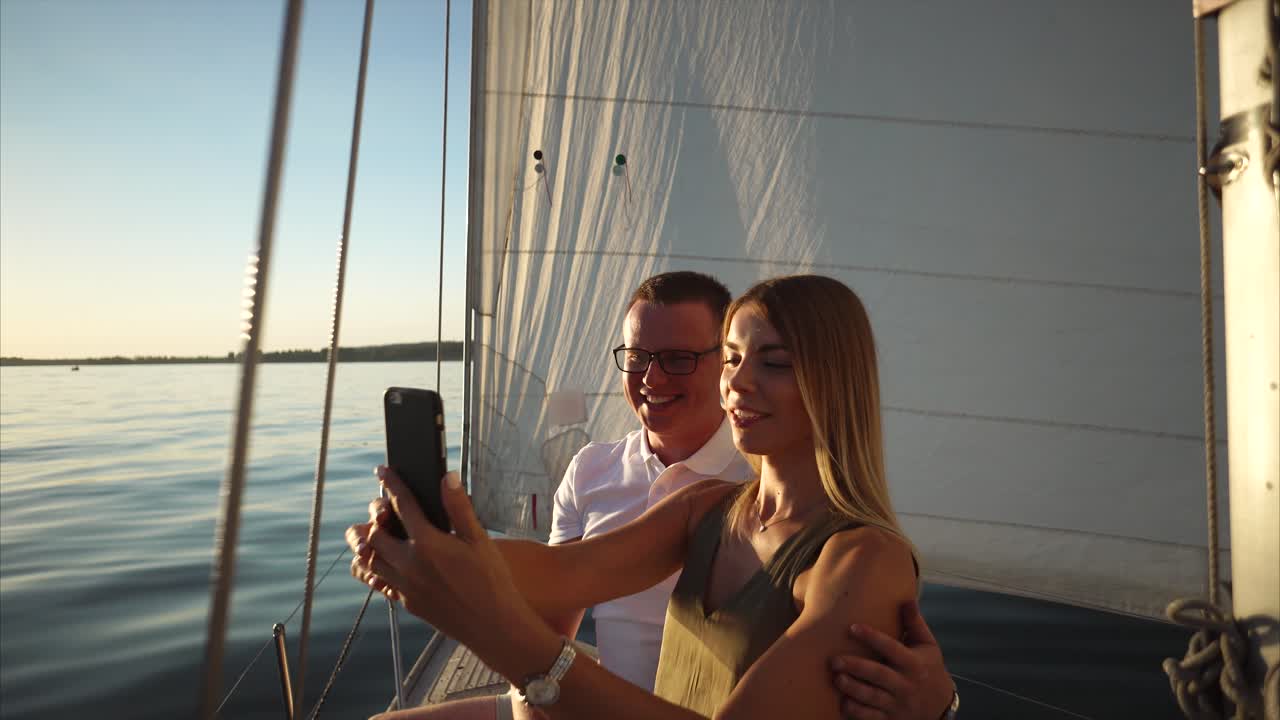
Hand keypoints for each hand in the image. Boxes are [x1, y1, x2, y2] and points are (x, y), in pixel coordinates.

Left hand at [346, 466, 546, 676]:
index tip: (382, 471)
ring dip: (369, 545)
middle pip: (374, 535)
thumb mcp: (480, 539)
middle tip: (381, 508)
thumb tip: (447, 478)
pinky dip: (376, 570)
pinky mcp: (407, 602)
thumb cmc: (491, 581)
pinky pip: (380, 583)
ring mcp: (405, 586)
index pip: (401, 505)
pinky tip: (383, 564)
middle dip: (373, 517)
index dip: (390, 484)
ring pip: (371, 561)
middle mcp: (410, 564)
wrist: (492, 626)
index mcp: (428, 543)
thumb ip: (459, 508)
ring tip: (373, 533)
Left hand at [829, 599, 953, 719]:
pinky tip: (843, 702)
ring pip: (873, 697)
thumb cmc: (929, 668)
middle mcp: (906, 684)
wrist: (940, 706)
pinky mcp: (890, 718)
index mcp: (914, 663)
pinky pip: (871, 717)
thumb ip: (914, 623)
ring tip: (836, 678)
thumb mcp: (928, 645)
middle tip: (834, 660)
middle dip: (856, 667)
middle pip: (879, 675)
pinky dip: (857, 711)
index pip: (892, 648)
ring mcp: (898, 704)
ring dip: (853, 689)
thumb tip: (906, 598)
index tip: (852, 627)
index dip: (872, 637)